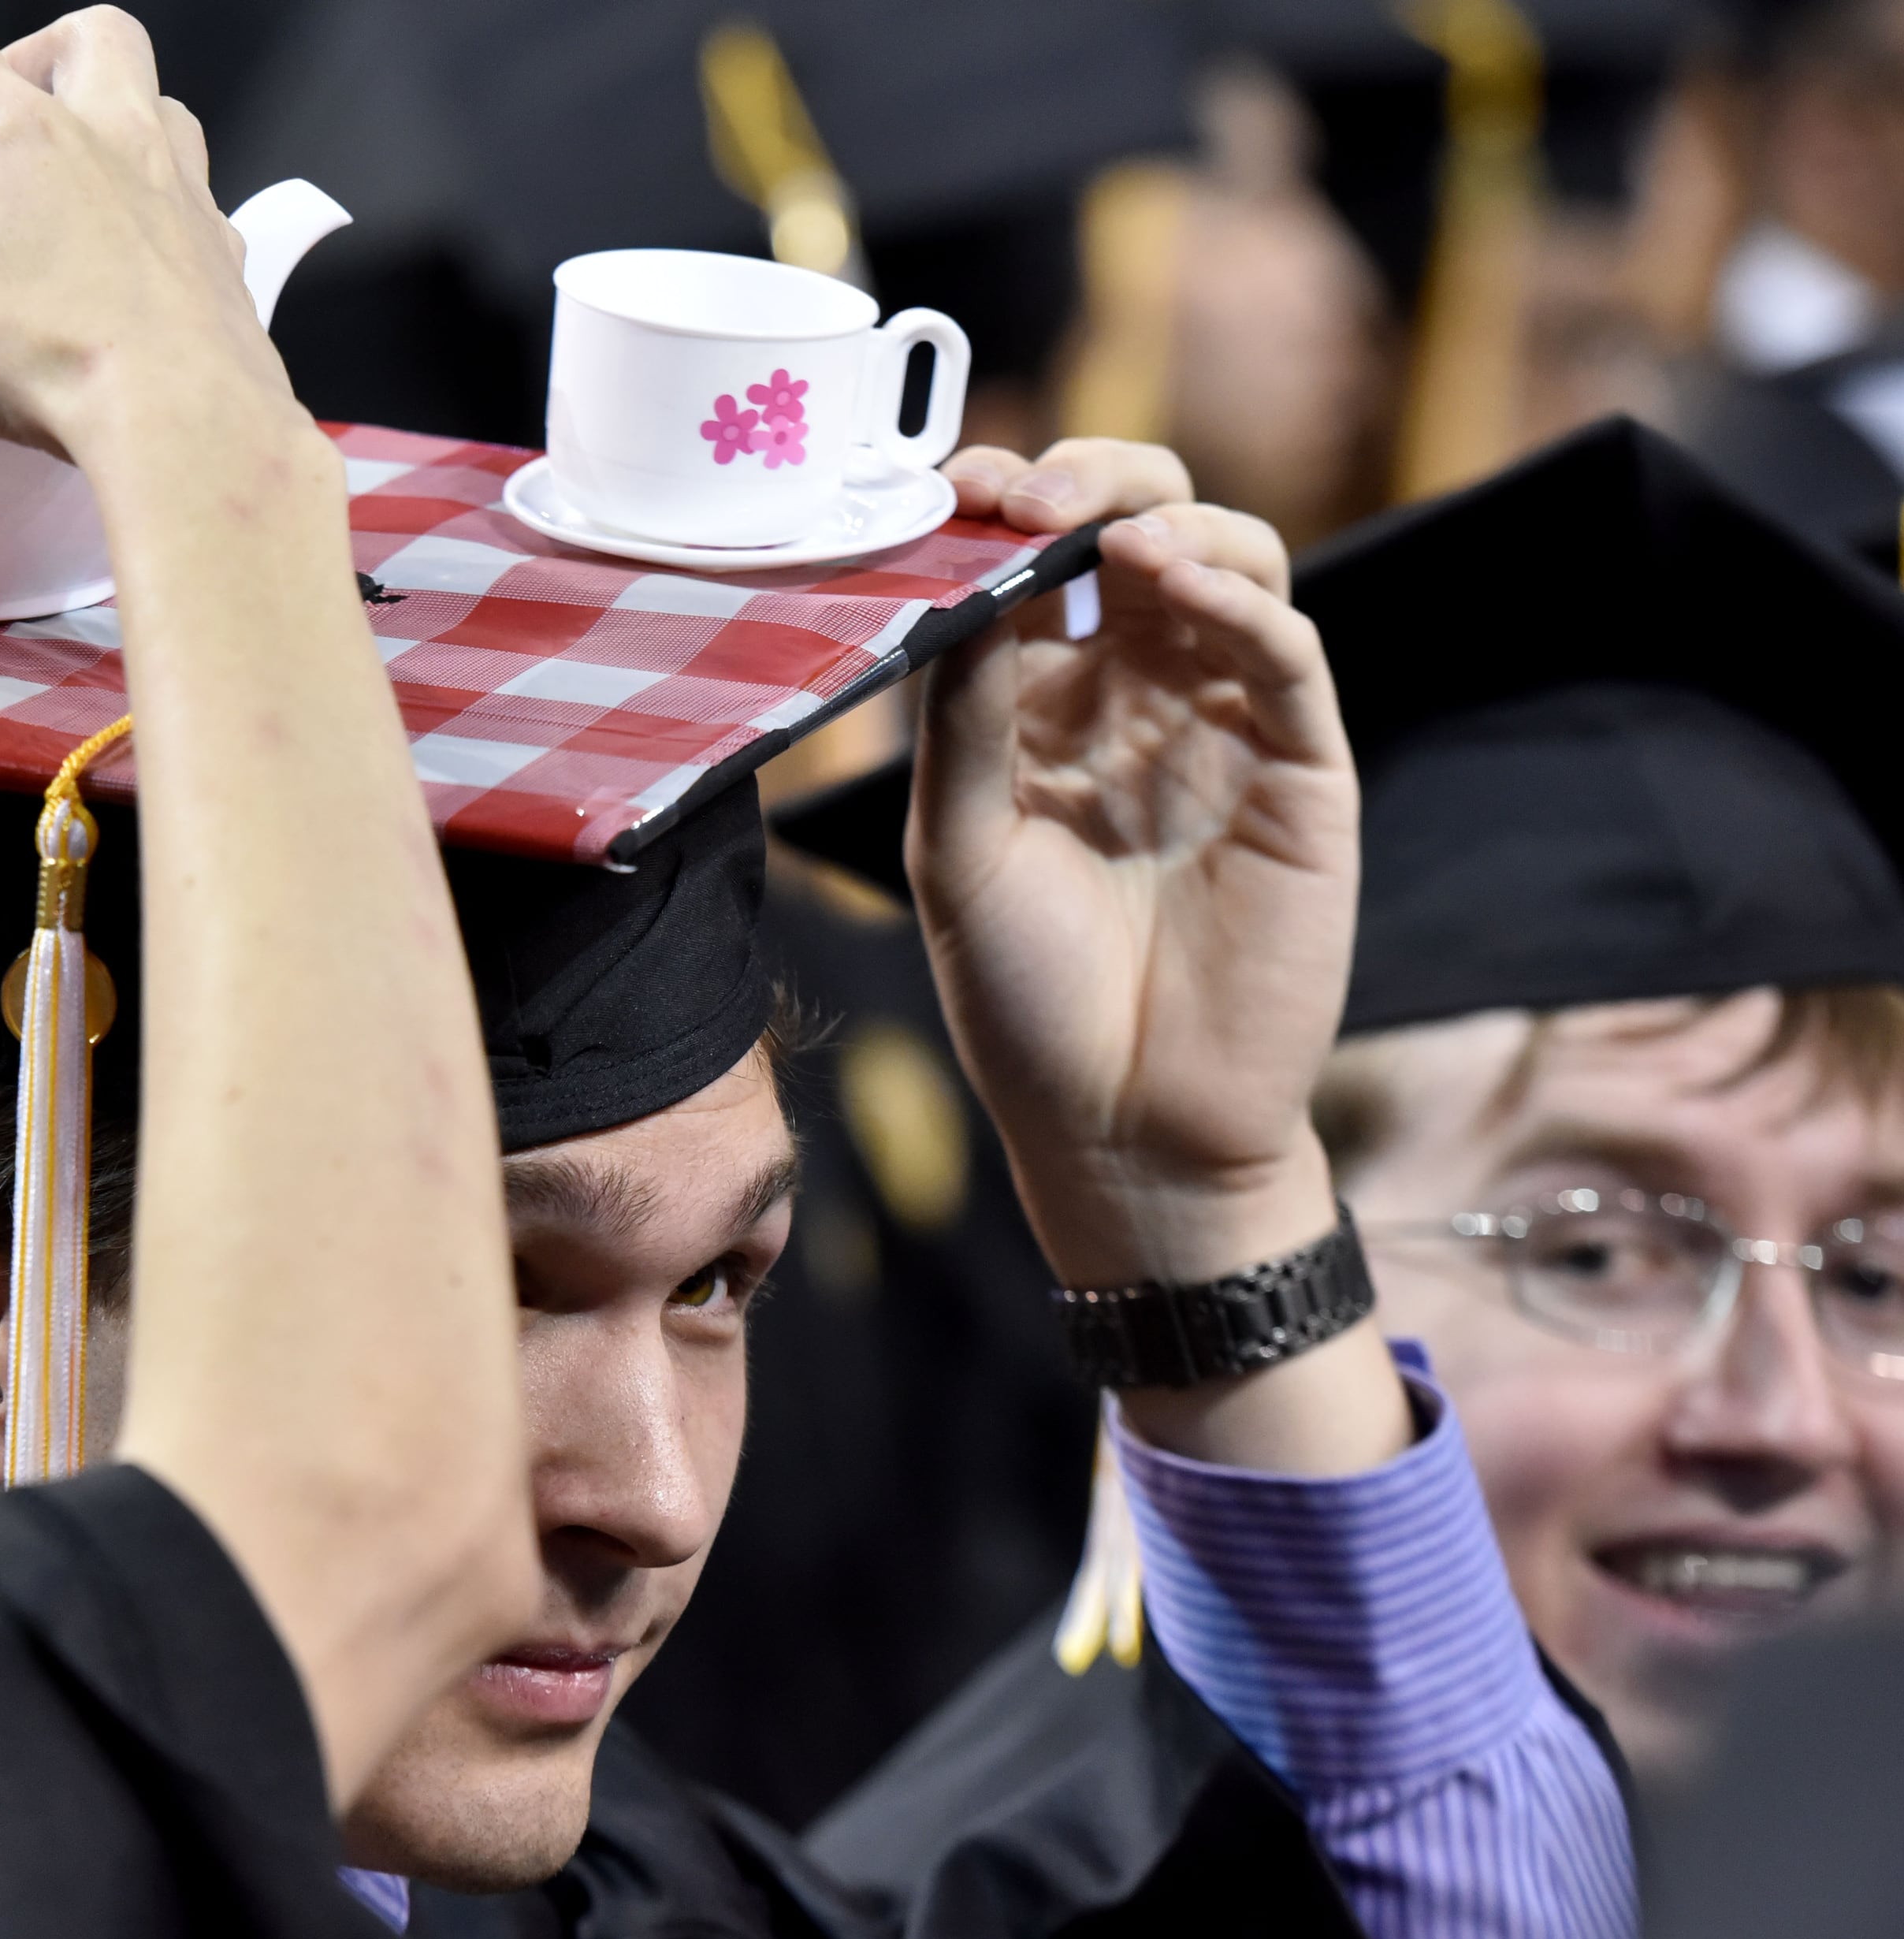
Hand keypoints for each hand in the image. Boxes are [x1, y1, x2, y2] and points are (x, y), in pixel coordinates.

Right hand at [0, 2, 307, 480]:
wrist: (194, 428)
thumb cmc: (66, 371)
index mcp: (24, 136)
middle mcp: (115, 140)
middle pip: (80, 35)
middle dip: (21, 58)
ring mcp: (182, 191)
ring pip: (154, 101)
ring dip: (101, 119)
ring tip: (55, 186)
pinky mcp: (223, 251)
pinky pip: (192, 194)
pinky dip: (148, 206)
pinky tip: (117, 264)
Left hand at [907, 439, 1355, 1291]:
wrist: (1127, 1129)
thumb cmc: (1029, 1001)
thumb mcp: (961, 851)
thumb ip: (964, 719)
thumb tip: (962, 581)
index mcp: (1043, 706)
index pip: (1037, 565)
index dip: (1006, 508)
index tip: (960, 484)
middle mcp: (1139, 696)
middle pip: (1143, 529)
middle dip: (1094, 483)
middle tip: (1034, 493)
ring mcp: (1227, 724)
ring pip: (1231, 563)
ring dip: (1172, 525)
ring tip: (1111, 536)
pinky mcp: (1303, 771)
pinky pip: (1287, 657)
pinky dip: (1238, 602)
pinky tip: (1177, 583)